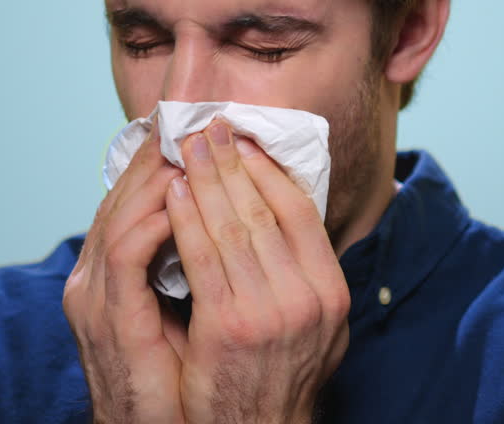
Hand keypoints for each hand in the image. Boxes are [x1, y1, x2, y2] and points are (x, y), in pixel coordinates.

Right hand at [64, 131, 188, 423]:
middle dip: (162, 155)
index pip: (131, 200)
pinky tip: (182, 196)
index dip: (162, 161)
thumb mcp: (182, 313)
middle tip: (199, 120)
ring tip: (196, 145)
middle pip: (123, 196)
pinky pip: (125, 254)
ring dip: (159, 176)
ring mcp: (92, 295)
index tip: (199, 130)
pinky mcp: (106, 316)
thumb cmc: (170, 381)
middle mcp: (91, 275)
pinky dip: (153, 220)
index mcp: (106, 272)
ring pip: (121, 213)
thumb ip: (192, 267)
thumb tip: (228, 225)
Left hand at [164, 120, 350, 423]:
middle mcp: (307, 297)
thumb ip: (309, 274)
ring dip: (205, 180)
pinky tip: (171, 194)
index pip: (300, 211)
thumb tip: (293, 213)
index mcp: (332, 290)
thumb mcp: (319, 327)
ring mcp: (268, 312)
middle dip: (232, 162)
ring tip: (186, 149)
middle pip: (264, 210)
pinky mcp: (227, 327)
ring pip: (232, 226)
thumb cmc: (279, 377)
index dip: (269, 170)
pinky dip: (185, 219)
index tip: (245, 142)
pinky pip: (201, 259)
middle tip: (209, 127)